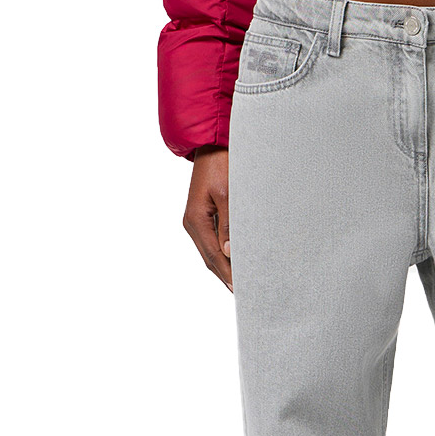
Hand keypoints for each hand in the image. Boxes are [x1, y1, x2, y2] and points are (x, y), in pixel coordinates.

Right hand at [183, 147, 231, 291]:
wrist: (212, 145)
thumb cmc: (220, 165)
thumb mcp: (228, 194)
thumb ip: (229, 224)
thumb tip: (229, 251)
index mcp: (195, 220)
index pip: (213, 255)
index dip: (227, 273)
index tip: (239, 288)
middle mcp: (192, 223)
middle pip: (209, 257)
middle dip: (225, 274)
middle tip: (242, 291)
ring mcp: (196, 220)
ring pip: (209, 251)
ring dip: (223, 266)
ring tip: (239, 281)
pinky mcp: (203, 216)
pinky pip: (211, 240)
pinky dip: (222, 253)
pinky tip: (233, 260)